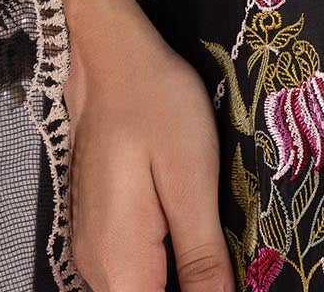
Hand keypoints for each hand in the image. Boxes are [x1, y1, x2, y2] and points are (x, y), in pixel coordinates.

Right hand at [59, 0, 229, 289]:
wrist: (109, 56)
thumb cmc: (156, 105)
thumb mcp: (191, 179)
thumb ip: (202, 258)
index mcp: (120, 263)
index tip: (227, 277)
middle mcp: (96, 268)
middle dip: (193, 288)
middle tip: (229, 261)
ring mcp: (94, 249)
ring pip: (141, 290)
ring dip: (182, 280)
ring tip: (219, 256)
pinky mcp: (100, 230)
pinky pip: (133, 273)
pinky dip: (166, 268)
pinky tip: (194, 242)